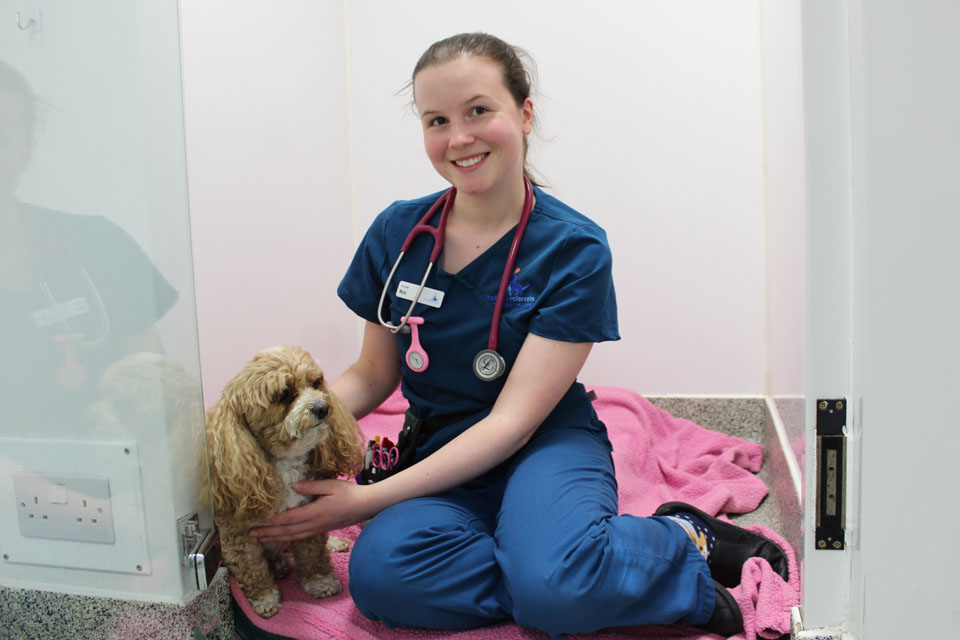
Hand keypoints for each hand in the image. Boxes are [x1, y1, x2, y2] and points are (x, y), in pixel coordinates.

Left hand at [248, 479, 374, 542]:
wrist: (365, 507)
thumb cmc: (349, 493)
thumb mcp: (331, 485)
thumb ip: (312, 486)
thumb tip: (293, 486)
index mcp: (315, 512)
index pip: (288, 518)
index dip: (272, 520)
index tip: (257, 519)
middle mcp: (313, 524)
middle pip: (286, 531)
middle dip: (267, 533)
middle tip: (250, 534)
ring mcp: (317, 529)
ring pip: (291, 537)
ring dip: (274, 539)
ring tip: (260, 539)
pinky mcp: (320, 530)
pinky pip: (299, 538)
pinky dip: (287, 540)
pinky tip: (281, 539)